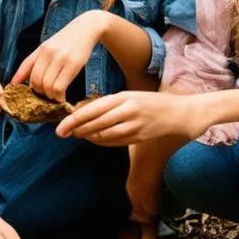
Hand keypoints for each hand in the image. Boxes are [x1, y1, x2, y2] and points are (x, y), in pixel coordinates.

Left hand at [11, 11, 104, 101]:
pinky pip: (59, 87)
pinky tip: (62, 97)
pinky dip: (59, 96)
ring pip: (47, 86)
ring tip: (55, 97)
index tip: (17, 92)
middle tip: (46, 97)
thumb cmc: (68, 41)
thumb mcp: (50, 46)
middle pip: (36, 81)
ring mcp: (61, 57)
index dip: (19, 81)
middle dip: (39, 93)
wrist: (87, 28)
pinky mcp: (73, 63)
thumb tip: (17, 81)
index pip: (25, 67)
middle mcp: (48, 52)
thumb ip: (36, 61)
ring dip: (50, 97)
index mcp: (41, 49)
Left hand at [56, 91, 201, 145]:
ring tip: (77, 135)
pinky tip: (94, 140)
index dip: (74, 119)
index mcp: (124, 97)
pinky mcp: (140, 137)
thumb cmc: (151, 103)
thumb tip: (85, 113)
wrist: (178, 113)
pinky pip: (115, 142)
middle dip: (77, 129)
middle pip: (96, 123)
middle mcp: (128, 110)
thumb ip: (111, 104)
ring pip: (104, 135)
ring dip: (88, 137)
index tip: (60, 126)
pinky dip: (102, 142)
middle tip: (62, 133)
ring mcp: (135, 126)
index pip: (93, 109)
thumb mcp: (130, 96)